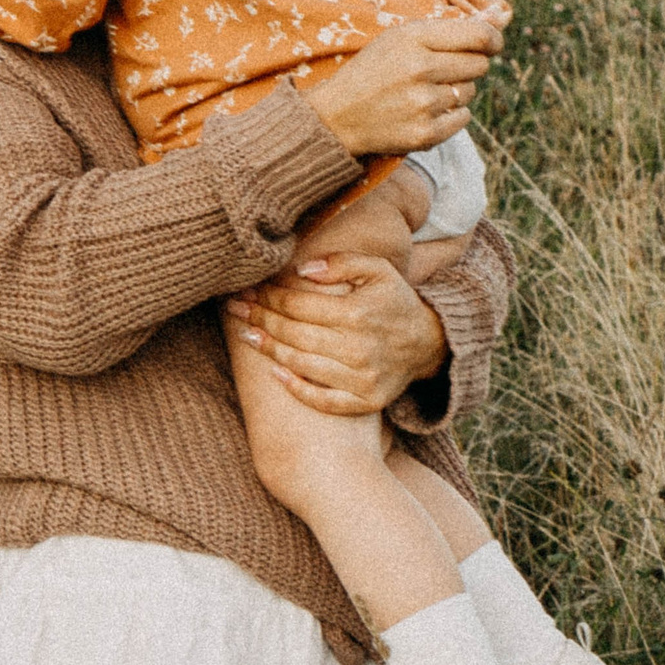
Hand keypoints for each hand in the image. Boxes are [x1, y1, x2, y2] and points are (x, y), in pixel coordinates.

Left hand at [222, 252, 447, 415]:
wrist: (429, 343)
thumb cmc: (394, 301)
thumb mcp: (378, 269)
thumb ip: (341, 262)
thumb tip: (302, 270)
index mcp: (358, 314)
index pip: (298, 305)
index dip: (269, 297)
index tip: (250, 290)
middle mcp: (359, 348)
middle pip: (294, 334)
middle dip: (261, 320)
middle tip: (236, 309)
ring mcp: (363, 379)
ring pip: (303, 365)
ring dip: (270, 350)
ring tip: (246, 335)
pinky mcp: (367, 401)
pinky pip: (325, 401)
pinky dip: (298, 389)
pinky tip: (275, 374)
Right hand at [301, 15, 505, 158]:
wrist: (334, 117)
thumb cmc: (371, 71)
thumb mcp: (395, 38)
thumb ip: (440, 31)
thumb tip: (493, 29)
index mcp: (411, 39)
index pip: (479, 36)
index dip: (493, 39)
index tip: (492, 44)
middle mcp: (420, 69)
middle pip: (479, 65)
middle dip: (467, 66)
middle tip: (441, 70)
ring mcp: (424, 104)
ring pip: (470, 92)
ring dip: (454, 91)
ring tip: (422, 93)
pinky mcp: (426, 133)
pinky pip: (463, 118)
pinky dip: (450, 115)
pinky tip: (423, 112)